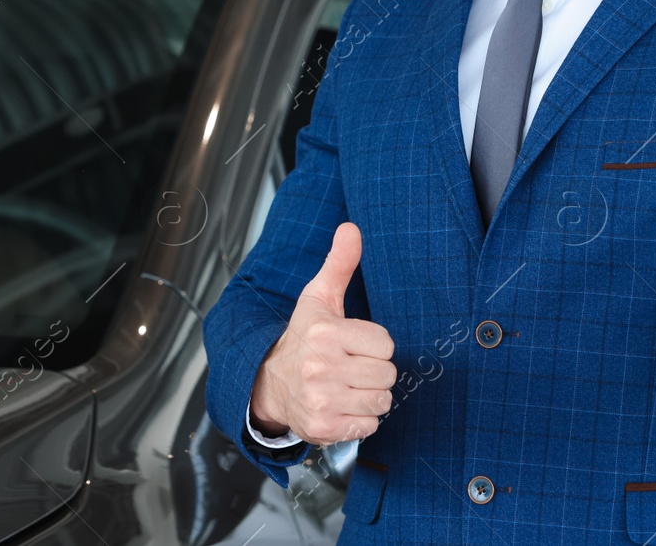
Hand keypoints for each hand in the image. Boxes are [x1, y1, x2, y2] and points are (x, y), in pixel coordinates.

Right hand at [250, 222, 396, 444]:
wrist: (268, 383)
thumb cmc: (302, 338)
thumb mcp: (318, 299)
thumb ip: (339, 264)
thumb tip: (351, 229)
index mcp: (325, 333)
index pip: (385, 343)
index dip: (374, 344)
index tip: (353, 344)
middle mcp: (321, 366)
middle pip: (387, 373)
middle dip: (373, 370)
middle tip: (350, 367)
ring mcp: (321, 400)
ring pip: (382, 400)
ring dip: (369, 396)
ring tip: (347, 386)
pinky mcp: (323, 427)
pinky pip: (370, 425)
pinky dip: (361, 419)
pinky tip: (342, 406)